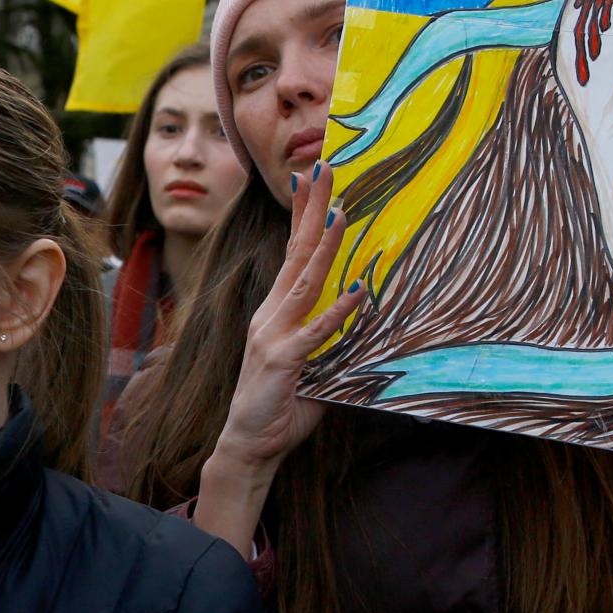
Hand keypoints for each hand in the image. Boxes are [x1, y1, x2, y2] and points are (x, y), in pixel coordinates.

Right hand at [194, 163, 366, 557]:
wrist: (248, 444)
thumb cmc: (280, 406)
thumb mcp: (311, 364)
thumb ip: (331, 340)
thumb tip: (363, 323)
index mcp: (276, 311)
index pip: (291, 253)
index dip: (302, 215)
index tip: (313, 180)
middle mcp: (270, 314)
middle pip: (295, 252)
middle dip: (311, 209)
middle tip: (324, 169)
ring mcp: (273, 335)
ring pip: (304, 282)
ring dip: (324, 247)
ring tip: (341, 214)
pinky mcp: (282, 360)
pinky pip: (315, 331)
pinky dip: (337, 311)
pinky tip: (357, 292)